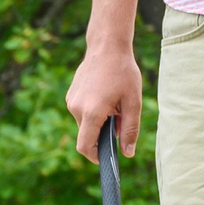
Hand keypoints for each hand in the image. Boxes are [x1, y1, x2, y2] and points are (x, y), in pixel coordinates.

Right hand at [64, 45, 143, 161]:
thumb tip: (127, 153)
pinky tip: (104, 95)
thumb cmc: (123, 72)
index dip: (95, 156)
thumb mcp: (133, 102)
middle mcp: (76, 108)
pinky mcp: (70, 95)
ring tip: (113, 103)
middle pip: (87, 134)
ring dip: (98, 121)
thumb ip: (130, 130)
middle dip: (102, 133)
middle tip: (119, 118)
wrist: (106, 46)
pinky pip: (81, 111)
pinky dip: (92, 111)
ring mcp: (71, 101)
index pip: (86, 146)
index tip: (105, 158)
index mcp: (92, 112)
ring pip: (84, 123)